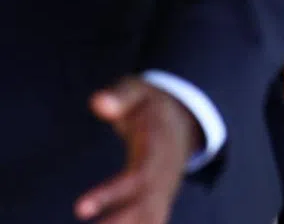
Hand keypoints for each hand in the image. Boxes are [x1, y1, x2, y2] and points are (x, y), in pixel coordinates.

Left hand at [75, 77, 201, 223]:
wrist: (184, 122)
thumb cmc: (152, 107)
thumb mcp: (139, 92)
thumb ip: (120, 96)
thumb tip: (98, 102)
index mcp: (157, 149)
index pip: (136, 177)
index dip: (110, 194)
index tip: (80, 209)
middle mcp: (163, 175)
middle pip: (144, 209)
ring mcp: (163, 191)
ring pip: (149, 220)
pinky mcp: (158, 203)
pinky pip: (149, 222)